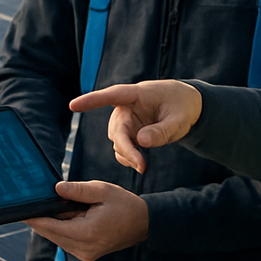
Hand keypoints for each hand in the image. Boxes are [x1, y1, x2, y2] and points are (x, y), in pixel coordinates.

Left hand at [25, 181, 148, 260]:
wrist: (144, 224)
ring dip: (55, 223)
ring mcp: (85, 255)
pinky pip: (67, 241)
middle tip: (37, 202)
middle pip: (50, 234)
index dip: (33, 218)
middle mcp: (83, 249)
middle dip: (43, 218)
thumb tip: (55, 189)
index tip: (19, 210)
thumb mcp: (102, 190)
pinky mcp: (87, 255)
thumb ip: (77, 191)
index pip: (49, 227)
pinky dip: (64, 229)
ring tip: (65, 206)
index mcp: (86, 233)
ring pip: (57, 238)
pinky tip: (71, 216)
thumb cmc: (125, 205)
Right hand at [69, 80, 202, 172]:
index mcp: (137, 94)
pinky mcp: (129, 133)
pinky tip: (139, 164)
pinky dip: (128, 158)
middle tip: (142, 166)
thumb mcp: (178, 120)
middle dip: (126, 149)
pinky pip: (121, 148)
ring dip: (128, 155)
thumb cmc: (182, 106)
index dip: (92, 100)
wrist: (186, 106)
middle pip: (117, 129)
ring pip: (117, 141)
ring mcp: (126, 121)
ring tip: (144, 166)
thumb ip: (161, 131)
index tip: (73, 106)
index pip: (111, 96)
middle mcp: (126, 107)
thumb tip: (140, 141)